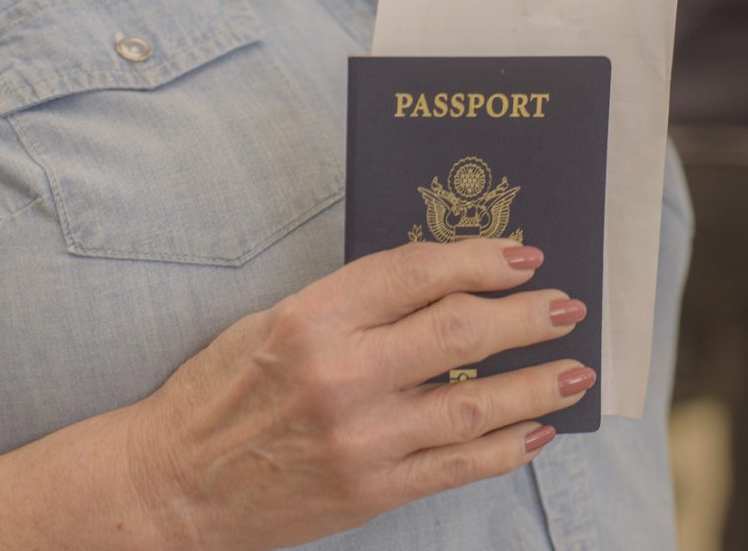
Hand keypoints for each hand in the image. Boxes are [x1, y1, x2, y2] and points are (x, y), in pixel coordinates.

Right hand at [128, 239, 591, 549]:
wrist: (171, 486)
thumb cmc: (218, 394)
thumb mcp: (271, 323)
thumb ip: (350, 303)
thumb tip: (438, 280)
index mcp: (311, 320)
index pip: (415, 272)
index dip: (478, 258)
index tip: (521, 255)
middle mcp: (341, 377)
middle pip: (458, 333)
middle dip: (524, 316)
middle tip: (566, 305)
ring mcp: (361, 441)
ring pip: (474, 406)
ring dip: (535, 384)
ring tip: (575, 369)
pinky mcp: (371, 492)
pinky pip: (458, 467)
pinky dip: (506, 448)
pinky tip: (538, 431)